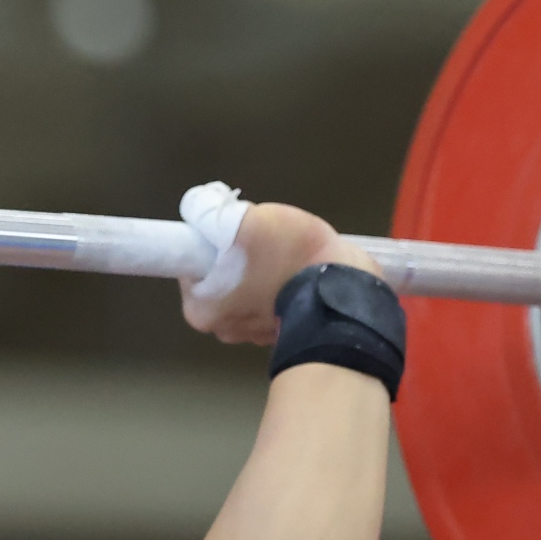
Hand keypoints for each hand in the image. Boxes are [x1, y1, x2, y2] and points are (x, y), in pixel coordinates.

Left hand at [179, 203, 379, 345]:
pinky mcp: (285, 332)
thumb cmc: (288, 259)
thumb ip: (210, 211)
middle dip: (238, 256)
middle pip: (221, 277)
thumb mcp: (244, 222)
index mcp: (201, 310)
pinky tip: (298, 269)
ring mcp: (254, 335)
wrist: (348, 292)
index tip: (234, 232)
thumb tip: (194, 204)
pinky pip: (273, 299)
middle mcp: (222, 330)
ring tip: (287, 253)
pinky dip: (281, 284)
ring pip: (248, 288)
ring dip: (262, 269)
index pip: (193, 266)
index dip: (211, 242)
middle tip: (263, 239)